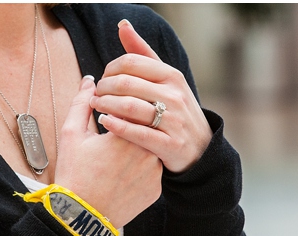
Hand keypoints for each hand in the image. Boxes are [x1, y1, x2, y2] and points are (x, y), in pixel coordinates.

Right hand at [54, 76, 162, 227]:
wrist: (83, 216)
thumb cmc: (75, 174)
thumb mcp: (72, 134)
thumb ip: (82, 103)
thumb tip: (90, 82)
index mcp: (126, 133)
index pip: (132, 107)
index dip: (120, 107)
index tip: (109, 112)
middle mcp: (146, 150)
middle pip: (145, 126)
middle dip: (132, 125)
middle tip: (115, 137)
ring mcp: (155, 171)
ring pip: (152, 148)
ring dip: (140, 146)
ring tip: (119, 157)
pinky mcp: (157, 187)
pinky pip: (154, 170)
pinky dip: (143, 168)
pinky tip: (126, 173)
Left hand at [91, 20, 212, 173]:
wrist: (202, 147)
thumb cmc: (177, 110)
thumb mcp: (167, 79)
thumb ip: (143, 53)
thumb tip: (123, 25)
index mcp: (172, 76)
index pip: (131, 62)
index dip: (109, 69)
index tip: (103, 78)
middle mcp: (175, 96)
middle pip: (126, 83)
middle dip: (104, 87)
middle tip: (95, 94)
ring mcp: (174, 121)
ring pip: (129, 107)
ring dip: (105, 105)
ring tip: (96, 107)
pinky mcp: (170, 144)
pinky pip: (137, 133)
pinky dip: (117, 126)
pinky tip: (105, 123)